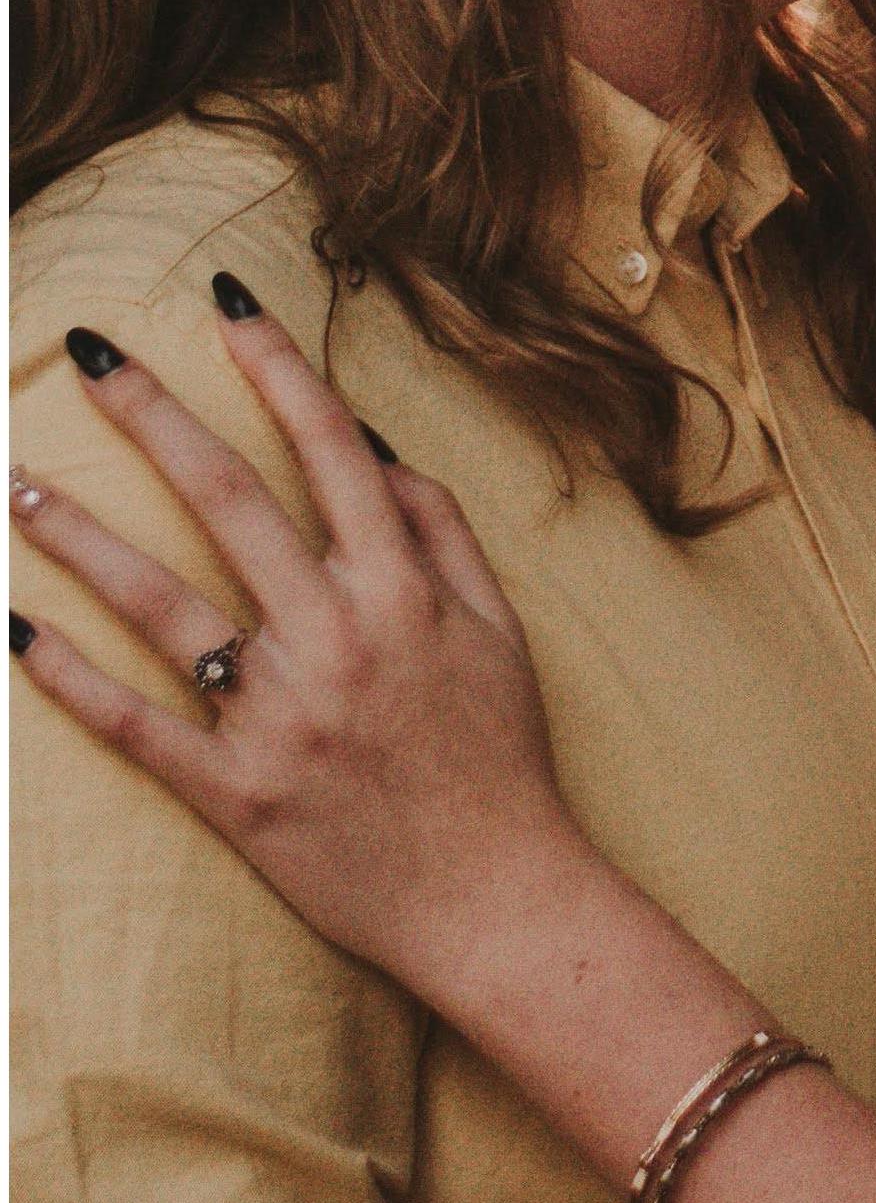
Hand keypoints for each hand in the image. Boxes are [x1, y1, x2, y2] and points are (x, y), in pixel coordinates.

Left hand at [10, 309, 595, 1016]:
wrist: (496, 897)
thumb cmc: (501, 759)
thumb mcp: (500, 632)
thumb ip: (442, 538)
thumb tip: (380, 456)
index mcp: (404, 589)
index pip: (332, 448)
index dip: (279, 369)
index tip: (227, 305)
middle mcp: (336, 636)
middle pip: (229, 501)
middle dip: (155, 416)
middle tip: (91, 352)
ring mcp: (277, 716)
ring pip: (159, 605)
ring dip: (79, 536)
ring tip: (15, 481)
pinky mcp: (233, 792)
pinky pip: (134, 726)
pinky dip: (66, 682)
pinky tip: (12, 632)